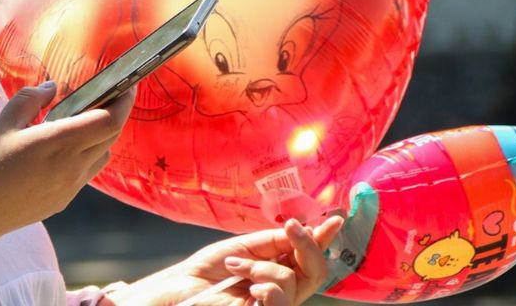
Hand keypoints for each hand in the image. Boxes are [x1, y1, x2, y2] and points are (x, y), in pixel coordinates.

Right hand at [0, 81, 135, 280]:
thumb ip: (31, 99)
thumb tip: (52, 87)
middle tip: (109, 97)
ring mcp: (71, 186)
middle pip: (111, 136)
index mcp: (60, 142)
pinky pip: (87, 173)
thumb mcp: (4, 123)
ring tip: (86, 123)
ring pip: (101, 156)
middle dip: (116, 114)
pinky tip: (66, 150)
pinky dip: (87, 156)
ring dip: (102, 137)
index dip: (124, 102)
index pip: (110, 121)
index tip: (127, 86)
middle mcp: (73, 165)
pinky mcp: (65, 200)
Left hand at [103, 216, 343, 305]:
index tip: (335, 219)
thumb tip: (303, 228)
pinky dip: (266, 286)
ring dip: (261, 267)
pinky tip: (250, 287)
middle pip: (315, 271)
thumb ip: (274, 241)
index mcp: (278, 268)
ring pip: (291, 280)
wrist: (180, 288)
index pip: (308, 256)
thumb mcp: (244, 246)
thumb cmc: (208, 269)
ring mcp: (274, 303)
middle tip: (292, 228)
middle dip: (307, 244)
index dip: (323, 239)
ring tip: (235, 266)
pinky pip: (281, 301)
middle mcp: (282, 288)